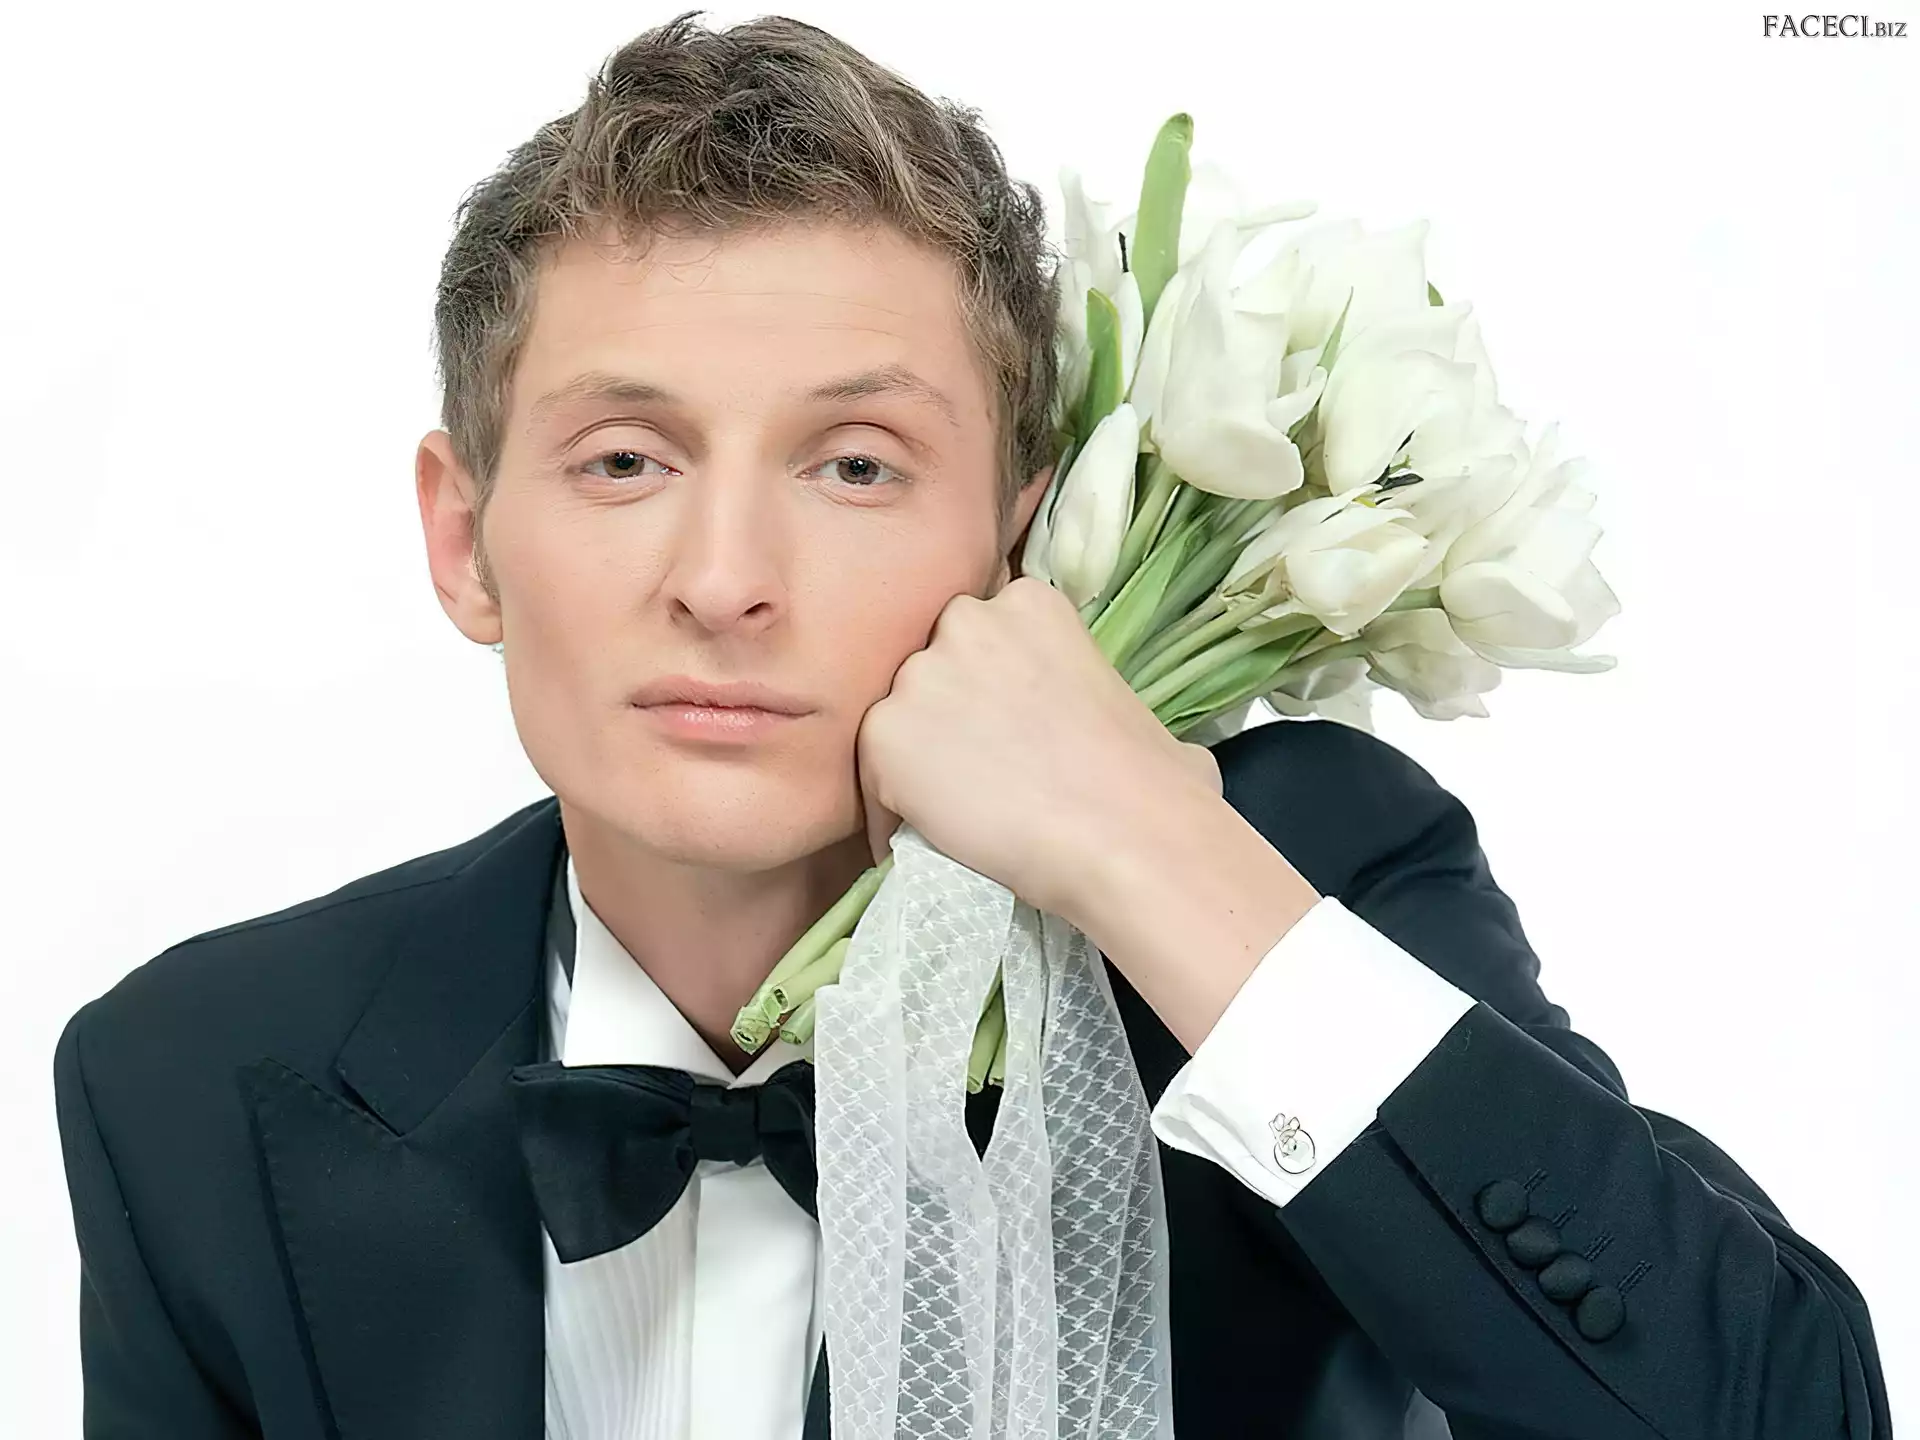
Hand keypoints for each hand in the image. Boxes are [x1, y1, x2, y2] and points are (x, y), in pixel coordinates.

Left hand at [855, 571, 1223, 925]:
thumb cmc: (1154, 783)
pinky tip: (922, 844)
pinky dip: (888, 814)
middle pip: (930, 666)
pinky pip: (871, 778)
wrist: (1124, 837)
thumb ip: (1095, 693)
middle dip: (943, 712)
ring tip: (947, 815)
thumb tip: (1122, 734)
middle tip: (971, 771)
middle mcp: (967, 621)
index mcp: (1030, 602)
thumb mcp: (1132, 704)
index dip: (984, 685)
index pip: (980, 634)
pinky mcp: (884, 734)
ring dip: (914, 761)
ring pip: (897, 719)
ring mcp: (919, 677)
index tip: (999, 728)